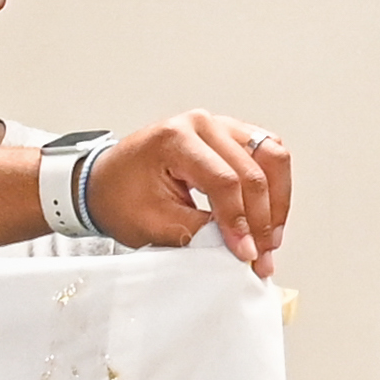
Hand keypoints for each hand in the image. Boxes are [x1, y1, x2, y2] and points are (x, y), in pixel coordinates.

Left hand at [80, 111, 293, 271]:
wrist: (103, 182)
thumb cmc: (119, 197)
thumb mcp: (152, 223)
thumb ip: (197, 232)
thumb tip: (237, 246)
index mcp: (175, 138)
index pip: (224, 181)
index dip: (239, 222)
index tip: (245, 253)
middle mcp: (202, 124)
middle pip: (253, 168)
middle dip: (262, 219)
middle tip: (261, 255)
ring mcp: (219, 125)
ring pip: (271, 155)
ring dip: (276, 201)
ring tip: (269, 239)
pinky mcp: (230, 135)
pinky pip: (267, 154)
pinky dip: (274, 187)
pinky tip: (268, 217)